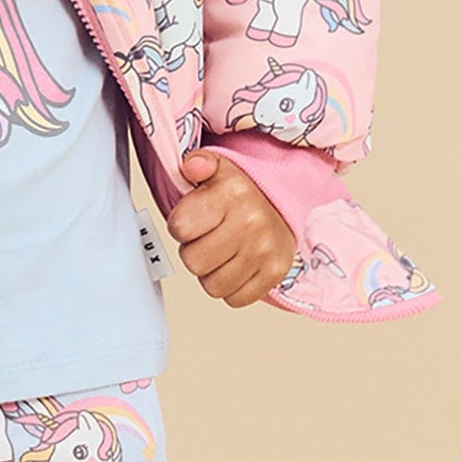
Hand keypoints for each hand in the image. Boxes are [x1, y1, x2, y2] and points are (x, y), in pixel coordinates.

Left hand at [165, 150, 296, 306]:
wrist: (282, 208)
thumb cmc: (239, 195)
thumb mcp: (218, 171)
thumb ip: (198, 163)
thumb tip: (192, 165)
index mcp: (233, 192)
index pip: (179, 227)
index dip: (180, 226)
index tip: (193, 219)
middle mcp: (252, 221)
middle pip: (193, 261)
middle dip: (194, 252)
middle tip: (208, 238)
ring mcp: (266, 250)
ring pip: (212, 285)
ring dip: (211, 273)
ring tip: (223, 252)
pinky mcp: (275, 273)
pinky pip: (234, 298)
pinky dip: (231, 287)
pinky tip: (237, 266)